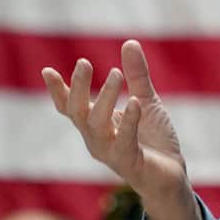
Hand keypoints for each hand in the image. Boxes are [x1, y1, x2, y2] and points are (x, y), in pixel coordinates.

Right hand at [42, 39, 202, 219]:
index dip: (58, 90)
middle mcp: (96, 139)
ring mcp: (111, 152)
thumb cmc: (153, 140)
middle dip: (78, 88)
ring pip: (97, 125)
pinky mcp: (130, 163)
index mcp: (96, 124)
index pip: (70, 106)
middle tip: (84, 62)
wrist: (172, 176)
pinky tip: (136, 102)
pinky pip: (124, 141)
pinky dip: (129, 121)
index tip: (47, 71)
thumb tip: (129, 42)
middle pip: (77, 112)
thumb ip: (136, 75)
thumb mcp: (146, 100)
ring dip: (105, 98)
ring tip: (116, 74)